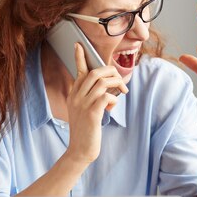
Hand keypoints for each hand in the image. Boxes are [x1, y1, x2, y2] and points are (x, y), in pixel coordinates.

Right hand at [65, 43, 127, 163]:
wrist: (79, 150)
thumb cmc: (85, 130)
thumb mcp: (84, 111)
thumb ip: (92, 97)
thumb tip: (110, 89)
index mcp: (74, 94)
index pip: (78, 71)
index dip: (79, 57)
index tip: (79, 45)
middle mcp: (76, 96)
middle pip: (95, 72)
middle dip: (112, 72)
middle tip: (121, 82)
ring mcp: (83, 104)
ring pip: (102, 82)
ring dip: (117, 84)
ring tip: (122, 92)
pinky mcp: (92, 113)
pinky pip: (106, 97)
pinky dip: (114, 99)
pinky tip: (112, 108)